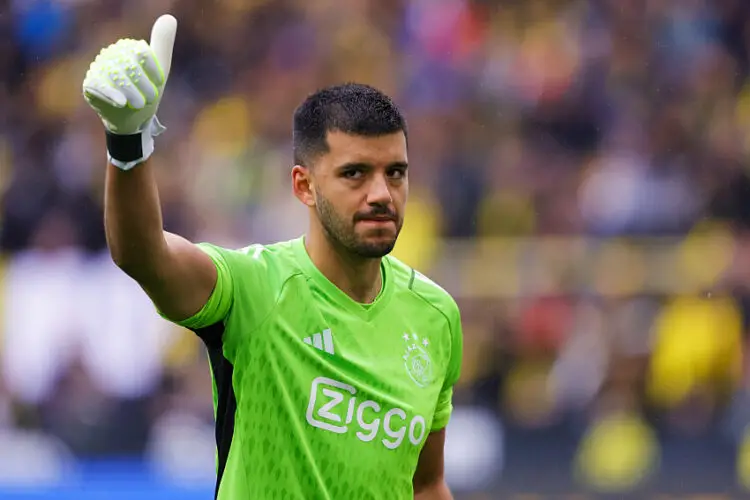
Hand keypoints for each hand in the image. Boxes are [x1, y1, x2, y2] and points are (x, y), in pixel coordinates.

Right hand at [82, 15, 176, 168]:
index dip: (153, 70)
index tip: (160, 82)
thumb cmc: (146, 93)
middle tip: (150, 99)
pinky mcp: (90, 84)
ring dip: (130, 91)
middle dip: (143, 84)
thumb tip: (169, 18)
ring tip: (139, 103)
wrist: (132, 120)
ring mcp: (99, 69)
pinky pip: (99, 85)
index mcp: (128, 49)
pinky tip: (121, 103)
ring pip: (115, 75)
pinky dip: (112, 94)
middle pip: (129, 64)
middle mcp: (111, 55)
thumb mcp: (159, 72)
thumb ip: (162, 46)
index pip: (141, 53)